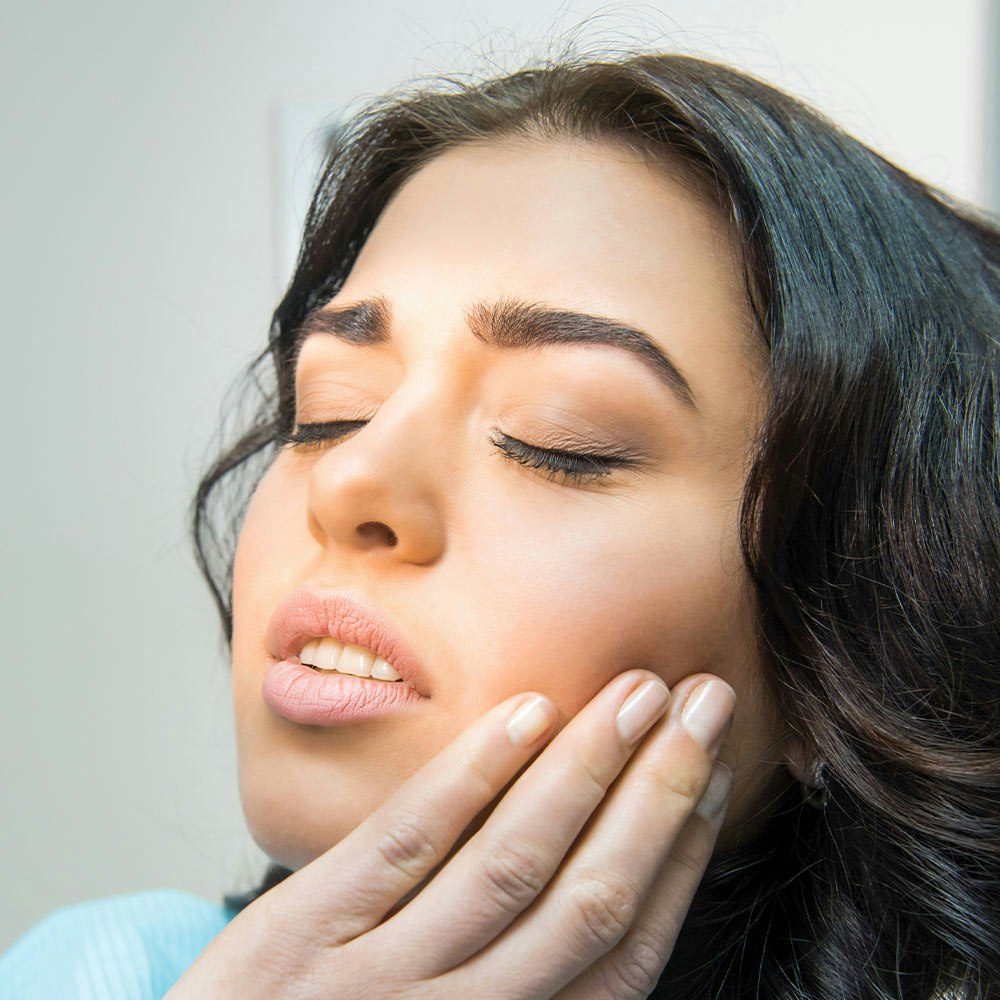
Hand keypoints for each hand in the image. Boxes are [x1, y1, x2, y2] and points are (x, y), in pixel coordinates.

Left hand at [166, 670, 734, 998]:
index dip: (679, 856)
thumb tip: (606, 868)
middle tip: (703, 702)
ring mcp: (374, 984)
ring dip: (585, 768)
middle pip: (585, 899)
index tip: (709, 772)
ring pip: (508, 865)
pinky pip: (404, 845)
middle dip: (657, 792)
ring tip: (637, 692)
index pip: (625, 952)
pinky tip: (526, 713)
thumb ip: (517, 979)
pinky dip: (474, 776)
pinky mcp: (301, 935)